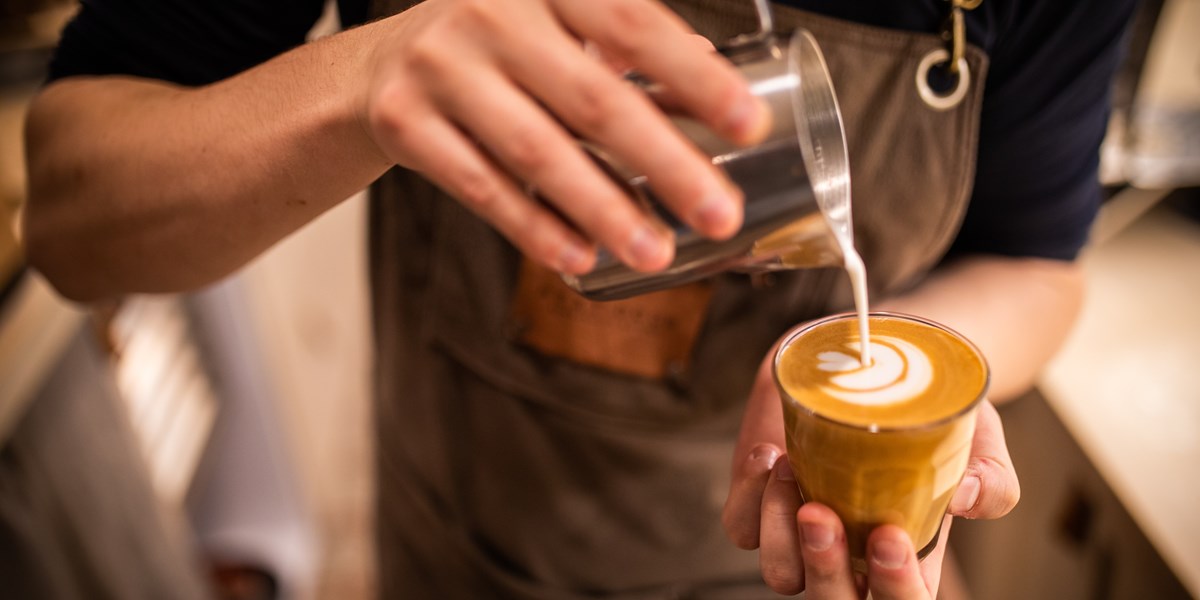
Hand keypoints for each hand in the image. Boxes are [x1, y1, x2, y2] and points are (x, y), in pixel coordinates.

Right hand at [362, 0, 770, 274]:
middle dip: (667, 163)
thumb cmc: (495, 42)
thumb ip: (626, 47)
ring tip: (656, 252)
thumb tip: (717, 75)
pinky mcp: (406, 122)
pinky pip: (481, 185)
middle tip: (720, 214)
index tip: (750, 126)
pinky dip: (534, 226)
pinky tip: (579, 256)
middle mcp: (492, 13)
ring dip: (605, 209)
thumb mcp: (558, 23)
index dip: (696, 77)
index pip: (634, 23)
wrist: (379, 62)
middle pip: (594, 98)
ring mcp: (443, 67)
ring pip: (538, 151)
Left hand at [722, 352, 1019, 596]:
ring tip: (791, 467)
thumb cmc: (930, 409)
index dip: (895, 588)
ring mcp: (802, 531)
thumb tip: (965, 498)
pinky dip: (749, 496)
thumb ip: (990, 476)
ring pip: (780, 573)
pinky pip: (742, 527)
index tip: (888, 536)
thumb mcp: (977, 436)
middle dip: (824, 569)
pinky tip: (770, 454)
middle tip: (821, 513)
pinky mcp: (761, 502)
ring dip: (779, 529)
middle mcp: (851, 552)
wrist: (874, 358)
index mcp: (907, 554)